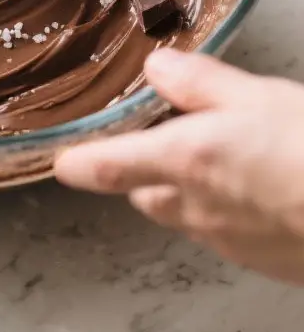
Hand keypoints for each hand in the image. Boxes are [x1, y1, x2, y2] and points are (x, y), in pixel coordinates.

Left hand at [55, 48, 303, 284]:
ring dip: (192, 191)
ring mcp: (225, 241)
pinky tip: (268, 191)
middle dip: (148, 170)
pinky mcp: (258, 262)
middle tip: (178, 137)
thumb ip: (201, 83)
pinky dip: (233, 212)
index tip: (64, 159)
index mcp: (183, 161)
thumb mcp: (260, 97)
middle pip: (143, 194)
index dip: (77, 163)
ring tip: (233, 160)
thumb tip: (157, 69)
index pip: (104, 168)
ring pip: (185, 215)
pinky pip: (226, 234)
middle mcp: (192, 207)